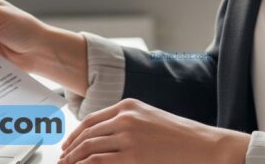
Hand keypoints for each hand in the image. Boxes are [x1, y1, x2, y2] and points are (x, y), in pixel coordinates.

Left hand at [58, 98, 250, 163]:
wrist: (203, 146)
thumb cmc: (180, 136)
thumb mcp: (150, 119)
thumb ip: (127, 123)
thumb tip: (102, 136)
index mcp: (129, 105)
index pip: (90, 120)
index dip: (74, 135)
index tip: (66, 146)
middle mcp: (125, 118)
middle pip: (86, 134)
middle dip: (70, 150)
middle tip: (62, 161)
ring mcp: (128, 138)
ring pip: (88, 149)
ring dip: (73, 160)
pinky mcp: (132, 157)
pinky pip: (98, 162)